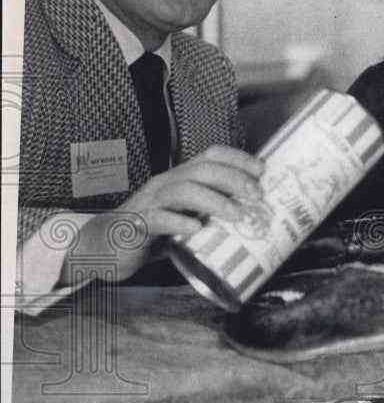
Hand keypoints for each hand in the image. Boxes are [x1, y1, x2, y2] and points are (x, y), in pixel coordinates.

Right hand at [70, 145, 265, 281]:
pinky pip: (158, 219)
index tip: (263, 169)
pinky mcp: (137, 226)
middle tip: (257, 195)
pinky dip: (179, 222)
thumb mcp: (184, 215)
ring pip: (183, 190)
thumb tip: (252, 214)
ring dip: (214, 200)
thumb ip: (209, 211)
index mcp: (179, 178)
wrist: (102, 247)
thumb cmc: (151, 231)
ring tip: (237, 214)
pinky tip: (197, 230)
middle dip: (233, 179)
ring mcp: (150, 203)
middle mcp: (165, 184)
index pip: (209, 156)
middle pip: (201, 170)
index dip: (237, 158)